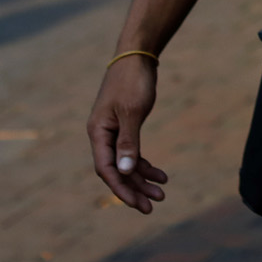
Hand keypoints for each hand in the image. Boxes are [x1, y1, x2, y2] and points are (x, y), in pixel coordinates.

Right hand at [88, 55, 168, 212]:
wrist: (137, 55)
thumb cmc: (133, 81)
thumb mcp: (133, 112)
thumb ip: (128, 142)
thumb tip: (123, 172)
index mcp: (98, 133)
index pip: (107, 169)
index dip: (122, 189)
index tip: (139, 204)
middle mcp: (102, 135)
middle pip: (117, 171)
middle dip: (134, 189)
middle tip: (153, 206)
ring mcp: (113, 132)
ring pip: (126, 164)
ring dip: (143, 178)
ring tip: (162, 192)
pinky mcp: (125, 127)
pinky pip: (132, 153)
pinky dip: (145, 164)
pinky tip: (160, 174)